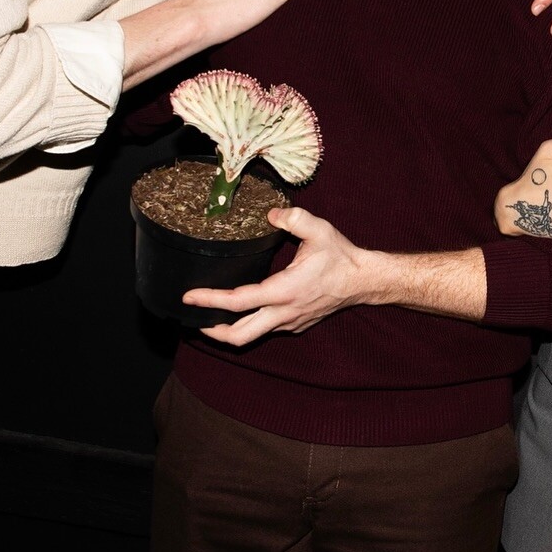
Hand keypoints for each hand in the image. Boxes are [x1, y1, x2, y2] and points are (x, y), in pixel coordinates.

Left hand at [184, 207, 367, 345]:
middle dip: (211, 331)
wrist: (363, 281)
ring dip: (229, 330)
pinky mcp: (297, 325)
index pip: (237, 301)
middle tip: (193, 318)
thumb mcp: (319, 230)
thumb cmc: (341, 257)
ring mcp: (290, 322)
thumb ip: (293, 218)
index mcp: (284, 290)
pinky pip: (268, 330)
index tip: (188, 297)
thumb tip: (270, 215)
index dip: (209, 300)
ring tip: (212, 318)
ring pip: (252, 336)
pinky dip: (250, 324)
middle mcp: (284, 312)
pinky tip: (247, 310)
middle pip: (239, 335)